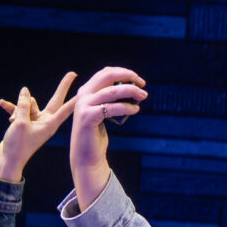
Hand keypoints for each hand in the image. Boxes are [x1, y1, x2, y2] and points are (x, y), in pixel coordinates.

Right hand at [0, 72, 78, 182]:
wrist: (8, 161)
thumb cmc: (17, 145)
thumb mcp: (20, 122)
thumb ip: (24, 105)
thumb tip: (26, 91)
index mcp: (50, 124)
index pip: (66, 108)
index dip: (74, 97)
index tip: (86, 88)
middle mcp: (46, 122)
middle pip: (54, 101)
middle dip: (61, 88)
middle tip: (72, 74)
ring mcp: (36, 123)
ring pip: (29, 105)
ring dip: (18, 108)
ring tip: (12, 120)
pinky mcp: (25, 124)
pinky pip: (19, 110)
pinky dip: (11, 108)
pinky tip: (2, 103)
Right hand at [68, 65, 146, 207]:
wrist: (86, 155)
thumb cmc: (96, 134)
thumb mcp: (103, 113)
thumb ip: (111, 101)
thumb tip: (133, 91)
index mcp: (86, 90)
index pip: (105, 73)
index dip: (123, 72)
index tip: (138, 80)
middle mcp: (83, 94)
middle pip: (107, 76)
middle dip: (127, 76)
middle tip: (142, 84)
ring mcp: (84, 105)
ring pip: (112, 91)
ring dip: (131, 91)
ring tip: (143, 96)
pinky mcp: (88, 117)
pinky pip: (111, 108)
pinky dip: (126, 107)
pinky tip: (135, 110)